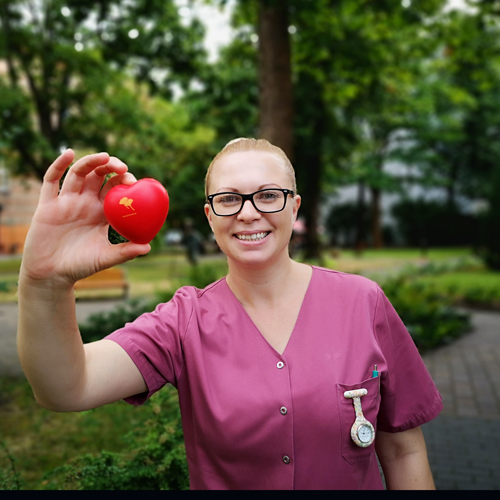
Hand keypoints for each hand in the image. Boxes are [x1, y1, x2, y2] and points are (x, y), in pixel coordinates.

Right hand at [20, 149, 150, 287]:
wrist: (51, 275)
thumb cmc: (80, 266)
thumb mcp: (105, 258)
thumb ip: (125, 252)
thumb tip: (149, 247)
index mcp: (102, 213)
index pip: (115, 189)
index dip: (124, 181)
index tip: (133, 181)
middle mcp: (86, 203)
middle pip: (99, 177)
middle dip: (111, 167)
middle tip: (121, 167)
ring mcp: (67, 202)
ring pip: (79, 174)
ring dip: (91, 162)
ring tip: (104, 156)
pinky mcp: (47, 205)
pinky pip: (51, 181)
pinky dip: (58, 165)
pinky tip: (69, 153)